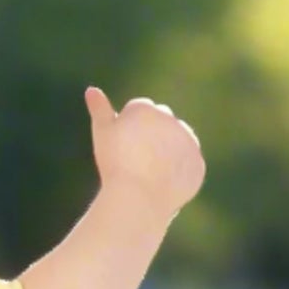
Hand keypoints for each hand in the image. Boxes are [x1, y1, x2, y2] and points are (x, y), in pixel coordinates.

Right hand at [85, 88, 203, 218]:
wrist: (137, 199)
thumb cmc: (115, 166)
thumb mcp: (102, 135)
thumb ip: (100, 110)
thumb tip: (91, 90)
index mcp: (145, 108)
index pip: (138, 113)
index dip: (127, 132)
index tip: (120, 149)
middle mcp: (171, 119)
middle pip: (160, 124)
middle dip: (151, 137)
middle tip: (134, 162)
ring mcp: (188, 141)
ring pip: (176, 144)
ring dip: (167, 154)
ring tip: (148, 175)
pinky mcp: (197, 164)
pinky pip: (187, 167)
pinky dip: (177, 175)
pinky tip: (162, 186)